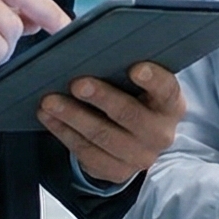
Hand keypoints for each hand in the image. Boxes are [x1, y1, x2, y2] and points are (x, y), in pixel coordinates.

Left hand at [36, 63, 185, 187]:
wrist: (134, 141)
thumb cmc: (132, 98)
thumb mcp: (136, 85)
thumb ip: (123, 68)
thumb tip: (88, 46)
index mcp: (170, 105)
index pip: (167, 90)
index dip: (153, 79)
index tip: (135, 68)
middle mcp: (160, 133)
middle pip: (129, 115)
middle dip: (101, 98)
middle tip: (77, 84)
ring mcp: (139, 157)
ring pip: (102, 136)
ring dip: (72, 116)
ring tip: (49, 101)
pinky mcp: (116, 172)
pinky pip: (86, 153)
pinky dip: (64, 132)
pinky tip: (48, 117)